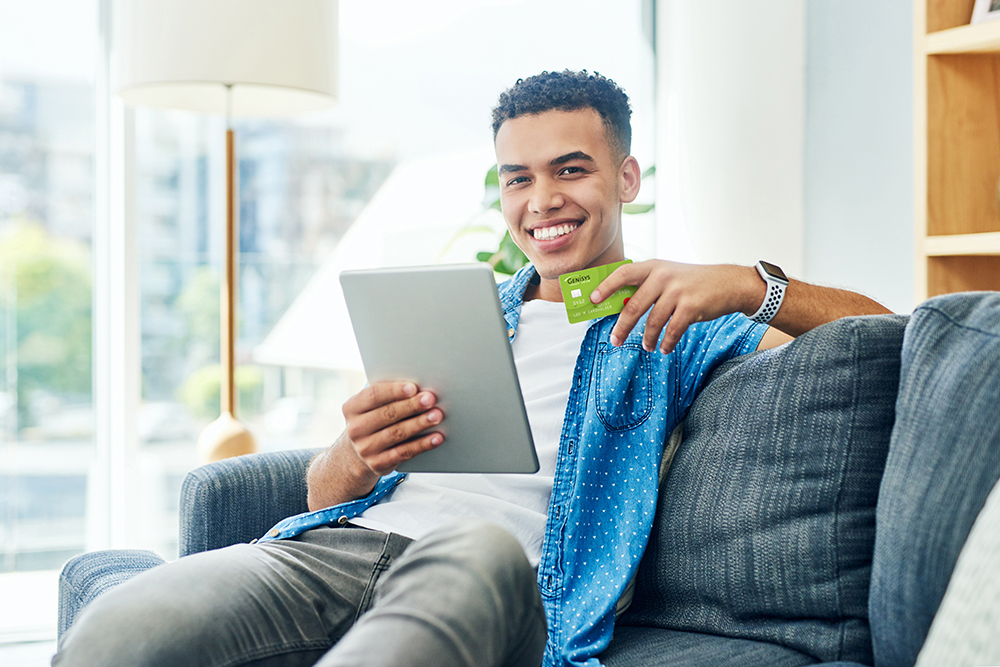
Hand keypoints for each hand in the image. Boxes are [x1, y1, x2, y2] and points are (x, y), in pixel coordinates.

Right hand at [342, 381, 444, 477]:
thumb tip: (418, 387)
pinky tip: (436, 438)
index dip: (394, 391)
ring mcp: (365, 448)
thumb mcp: (372, 405)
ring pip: (397, 433)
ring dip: (419, 423)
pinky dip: (422, 445)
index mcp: (352, 408)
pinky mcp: (378, 464)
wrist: (360, 452)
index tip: (413, 387)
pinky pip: (404, 453)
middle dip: (411, 406)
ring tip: (437, 416)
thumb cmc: (374, 419)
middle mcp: (355, 429)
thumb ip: (388, 395)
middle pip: (387, 414)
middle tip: (430, 399)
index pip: (373, 395)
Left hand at [590, 260, 755, 353]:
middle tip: (615, 340)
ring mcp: (677, 291)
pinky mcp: (691, 307)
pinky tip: (664, 347)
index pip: (623, 274)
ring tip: (648, 346)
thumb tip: (620, 306)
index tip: (593, 299)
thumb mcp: (668, 275)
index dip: (606, 286)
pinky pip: (672, 331)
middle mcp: (663, 277)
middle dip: (622, 327)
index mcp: (654, 267)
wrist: (728, 283)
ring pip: (652, 322)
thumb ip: (647, 287)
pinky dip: (666, 342)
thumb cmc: (692, 282)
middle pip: (633, 306)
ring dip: (648, 339)